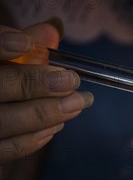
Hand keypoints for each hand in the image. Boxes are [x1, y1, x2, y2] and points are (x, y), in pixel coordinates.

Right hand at [0, 20, 92, 163]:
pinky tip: (57, 125)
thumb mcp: (0, 60)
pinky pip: (9, 148)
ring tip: (78, 103)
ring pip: (7, 121)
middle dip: (37, 83)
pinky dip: (35, 138)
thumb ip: (22, 46)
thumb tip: (53, 31)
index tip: (26, 43)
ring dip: (47, 112)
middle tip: (72, 80)